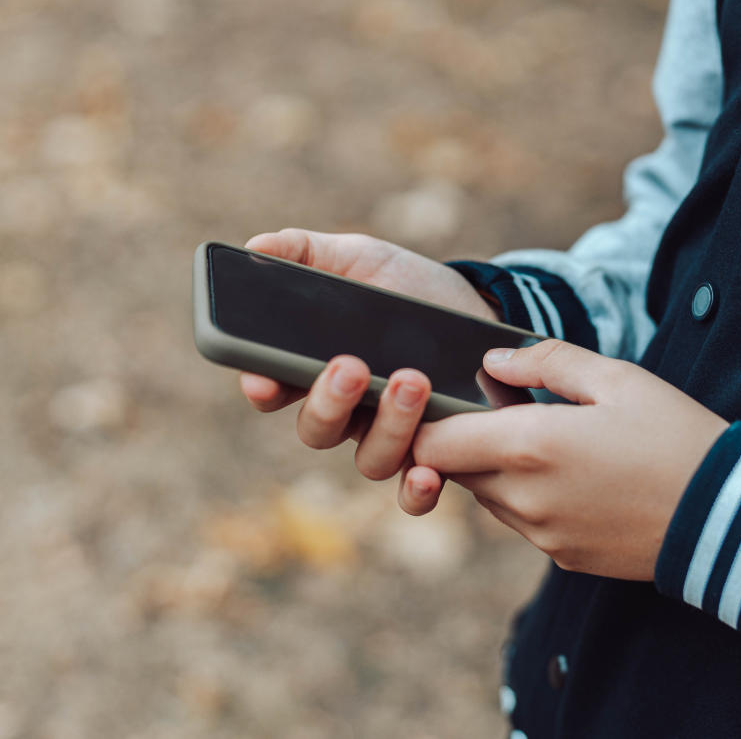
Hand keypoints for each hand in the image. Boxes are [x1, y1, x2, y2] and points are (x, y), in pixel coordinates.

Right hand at [238, 228, 499, 513]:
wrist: (483, 311)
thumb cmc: (411, 287)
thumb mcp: (363, 259)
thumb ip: (308, 252)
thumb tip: (257, 247)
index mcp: (317, 367)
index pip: (273, 387)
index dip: (261, 387)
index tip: (263, 379)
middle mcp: (347, 411)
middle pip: (317, 428)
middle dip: (329, 401)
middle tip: (351, 366)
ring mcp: (389, 437)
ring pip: (367, 458)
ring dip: (387, 427)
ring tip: (412, 381)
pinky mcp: (435, 456)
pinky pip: (411, 493)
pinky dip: (414, 493)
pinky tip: (426, 473)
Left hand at [410, 340, 728, 580]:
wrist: (726, 517)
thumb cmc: (675, 436)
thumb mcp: (618, 378)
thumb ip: (546, 361)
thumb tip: (493, 361)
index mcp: (531, 447)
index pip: (434, 444)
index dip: (427, 422)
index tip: (442, 400)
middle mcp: (525, 498)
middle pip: (456, 471)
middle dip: (466, 441)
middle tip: (503, 409)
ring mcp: (542, 534)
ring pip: (489, 497)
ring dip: (499, 469)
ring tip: (548, 439)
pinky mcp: (563, 557)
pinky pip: (524, 522)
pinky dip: (531, 497)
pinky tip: (575, 475)